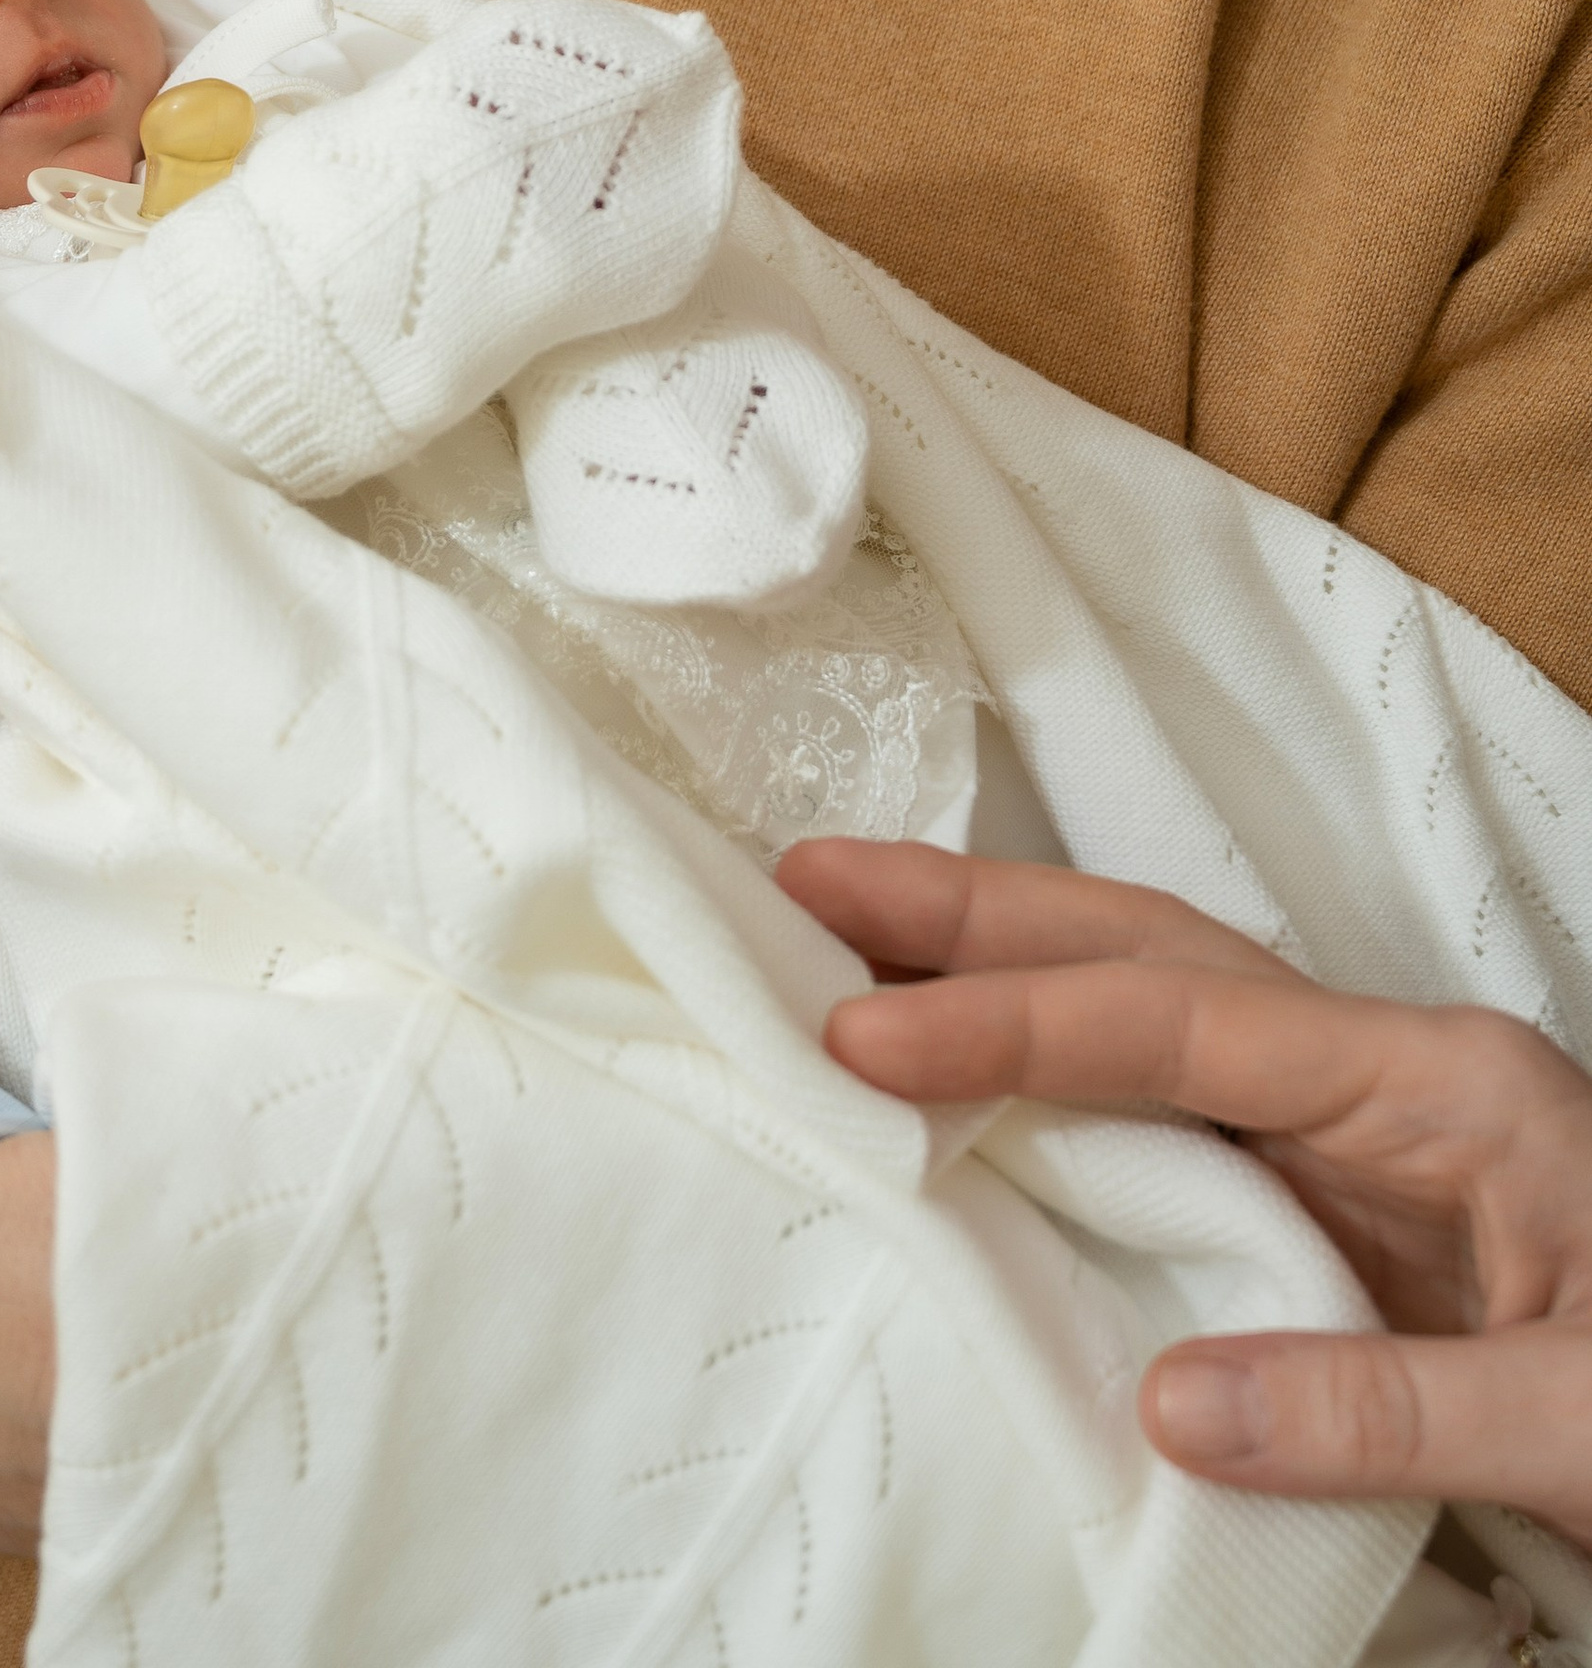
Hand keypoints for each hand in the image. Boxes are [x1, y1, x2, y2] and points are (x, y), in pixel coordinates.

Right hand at [778, 837, 1591, 1546]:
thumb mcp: (1586, 1417)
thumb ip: (1387, 1408)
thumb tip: (1168, 1401)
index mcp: (1439, 1082)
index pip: (1185, 1016)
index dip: (1017, 1022)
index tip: (866, 1040)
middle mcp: (1379, 1075)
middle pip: (1145, 946)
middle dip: (971, 913)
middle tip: (794, 889)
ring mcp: (1350, 1135)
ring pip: (1140, 1011)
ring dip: (989, 970)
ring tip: (827, 945)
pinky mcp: (1328, 1211)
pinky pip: (1159, 1121)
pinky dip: (1040, 1085)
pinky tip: (946, 1093)